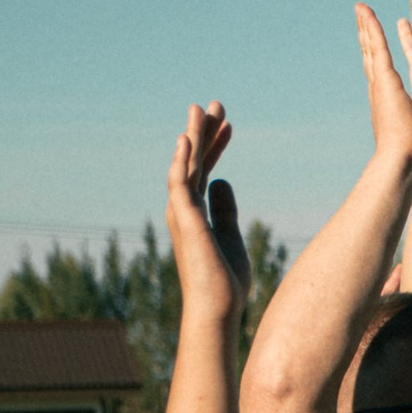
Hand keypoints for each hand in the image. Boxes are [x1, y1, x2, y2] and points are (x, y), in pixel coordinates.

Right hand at [165, 102, 249, 324]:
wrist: (218, 308)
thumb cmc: (226, 282)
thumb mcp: (231, 237)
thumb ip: (225, 209)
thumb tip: (223, 181)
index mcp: (197, 212)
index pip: (207, 170)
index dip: (217, 146)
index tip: (229, 125)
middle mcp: (185, 208)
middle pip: (194, 161)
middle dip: (205, 132)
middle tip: (216, 104)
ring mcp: (182, 212)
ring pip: (186, 165)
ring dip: (194, 136)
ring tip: (202, 108)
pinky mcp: (184, 219)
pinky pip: (179, 183)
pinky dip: (181, 160)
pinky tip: (186, 139)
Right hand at [354, 4, 411, 172]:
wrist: (403, 162)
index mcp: (392, 101)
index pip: (385, 73)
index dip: (381, 57)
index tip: (377, 44)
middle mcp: (381, 90)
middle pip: (372, 57)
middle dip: (368, 37)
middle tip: (363, 19)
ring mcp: (380, 84)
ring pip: (371, 48)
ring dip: (366, 26)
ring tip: (361, 8)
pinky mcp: (384, 80)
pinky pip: (377, 46)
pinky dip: (371, 27)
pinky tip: (366, 11)